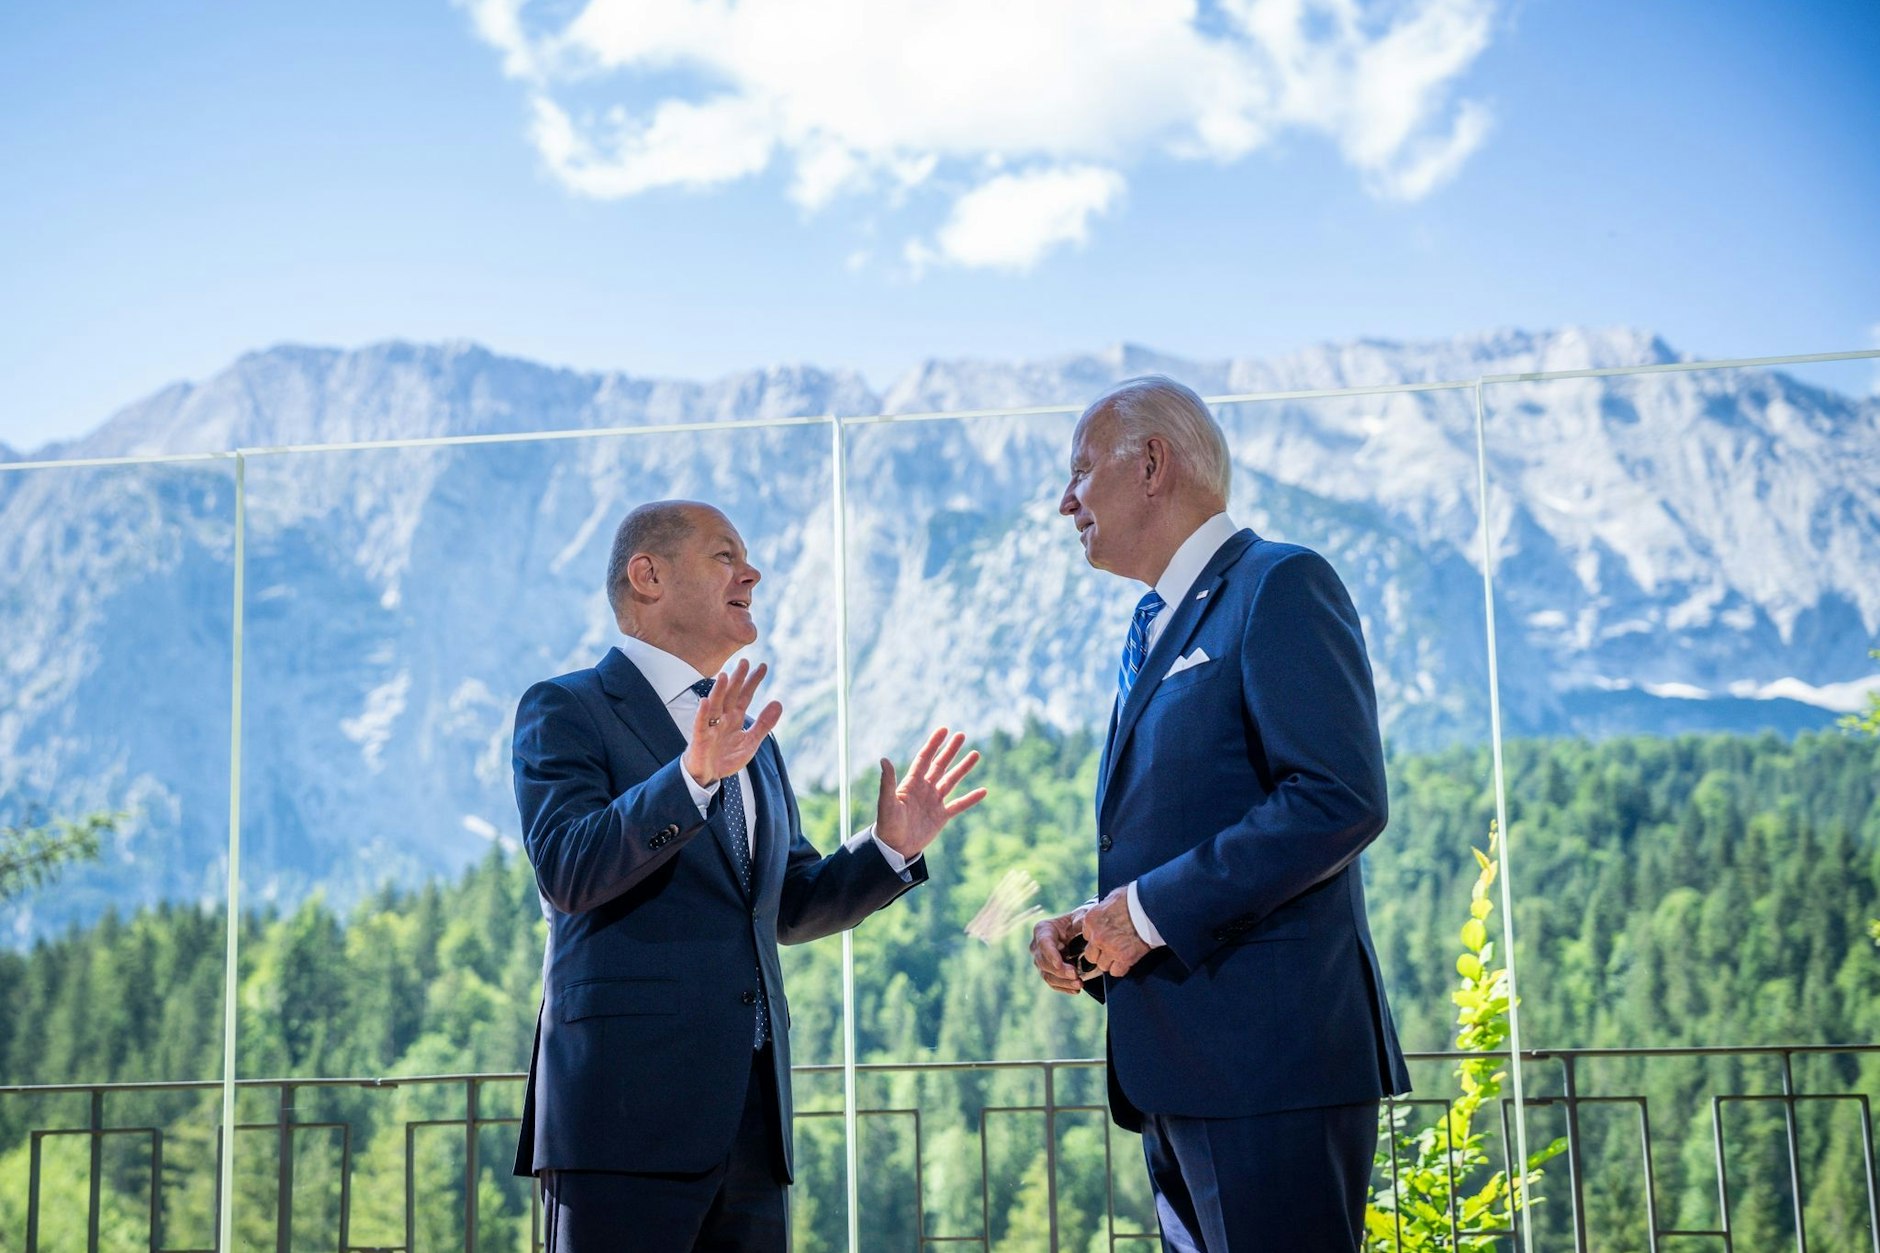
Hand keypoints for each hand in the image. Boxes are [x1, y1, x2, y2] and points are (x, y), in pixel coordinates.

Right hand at [682, 660, 782, 787]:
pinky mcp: (701, 737)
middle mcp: (723, 718)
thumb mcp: (751, 742)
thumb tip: (779, 703)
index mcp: (735, 718)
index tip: (762, 666)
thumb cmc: (726, 758)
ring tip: (724, 675)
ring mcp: (711, 726)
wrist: (708, 775)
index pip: (745, 695)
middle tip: (744, 661)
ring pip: (715, 705)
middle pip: (731, 695)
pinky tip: (706, 701)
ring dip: (719, 691)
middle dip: (737, 679)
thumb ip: (764, 724)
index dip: (753, 681)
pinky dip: (703, 713)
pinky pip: (701, 723)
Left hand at [874, 727, 986, 859]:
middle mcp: (924, 789)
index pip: (924, 758)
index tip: (944, 730)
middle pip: (940, 765)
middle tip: (961, 735)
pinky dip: (971, 798)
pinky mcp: (941, 817)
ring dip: (963, 768)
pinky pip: (959, 805)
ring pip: (951, 780)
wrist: (894, 848)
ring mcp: (934, 802)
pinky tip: (983, 791)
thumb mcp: (887, 802)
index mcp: (911, 783)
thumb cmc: (887, 825)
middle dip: (950, 750)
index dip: (934, 744)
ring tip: (976, 754)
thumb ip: (887, 782)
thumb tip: (884, 759)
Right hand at [1031, 907, 1090, 994]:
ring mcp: (1041, 961)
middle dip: (1060, 971)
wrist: (1080, 934)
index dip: (1050, 954)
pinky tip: (1076, 989)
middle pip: (1043, 962)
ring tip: (1079, 983)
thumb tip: (1079, 926)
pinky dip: (1065, 987)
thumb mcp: (1081, 916)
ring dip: (1063, 982)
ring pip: (1047, 975)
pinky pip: (1053, 983)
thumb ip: (1080, 920)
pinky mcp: (1048, 973)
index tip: (1059, 964)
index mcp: (1043, 930)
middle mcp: (1037, 946)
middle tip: (1075, 974)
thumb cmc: (1079, 922)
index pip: (1043, 942)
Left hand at [1081, 885, 1149, 977]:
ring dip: (1110, 962)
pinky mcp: (1125, 958)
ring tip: (1120, 955)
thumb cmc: (1133, 898)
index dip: (1096, 938)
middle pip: (1091, 955)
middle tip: (1111, 949)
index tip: (1105, 937)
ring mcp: (1110, 948)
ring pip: (1102, 966)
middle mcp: (1097, 936)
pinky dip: (1121, 968)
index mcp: (1091, 920)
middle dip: (1100, 954)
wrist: (1151, 906)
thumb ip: (1104, 909)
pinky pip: (1117, 972)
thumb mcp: (1112, 898)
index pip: (1086, 937)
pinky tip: (1127, 961)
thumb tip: (1105, 912)